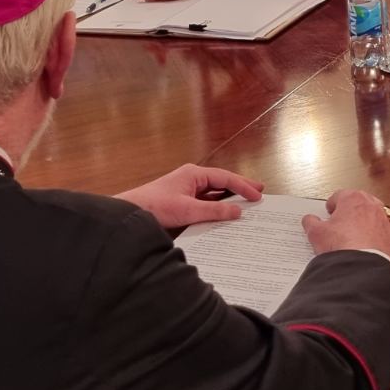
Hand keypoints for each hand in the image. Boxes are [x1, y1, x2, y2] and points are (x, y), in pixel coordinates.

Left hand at [117, 163, 263, 227]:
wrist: (131, 215)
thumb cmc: (154, 206)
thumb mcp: (188, 210)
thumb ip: (214, 212)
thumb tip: (237, 211)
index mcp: (194, 174)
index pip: (224, 178)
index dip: (243, 186)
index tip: (258, 195)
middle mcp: (191, 179)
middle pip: (221, 182)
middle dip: (240, 187)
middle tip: (258, 192)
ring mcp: (186, 190)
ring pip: (213, 193)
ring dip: (229, 198)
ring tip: (246, 203)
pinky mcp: (181, 203)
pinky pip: (205, 203)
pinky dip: (217, 207)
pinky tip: (224, 214)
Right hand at [301, 188, 389, 259]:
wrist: (360, 266)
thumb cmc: (341, 246)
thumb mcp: (316, 233)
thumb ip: (311, 223)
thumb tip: (309, 220)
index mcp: (352, 198)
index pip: (339, 195)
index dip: (332, 205)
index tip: (329, 212)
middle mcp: (370, 204)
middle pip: (358, 200)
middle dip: (349, 209)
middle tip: (340, 221)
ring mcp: (383, 218)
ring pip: (374, 212)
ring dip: (365, 217)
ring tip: (355, 229)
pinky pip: (386, 226)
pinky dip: (379, 229)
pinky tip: (371, 236)